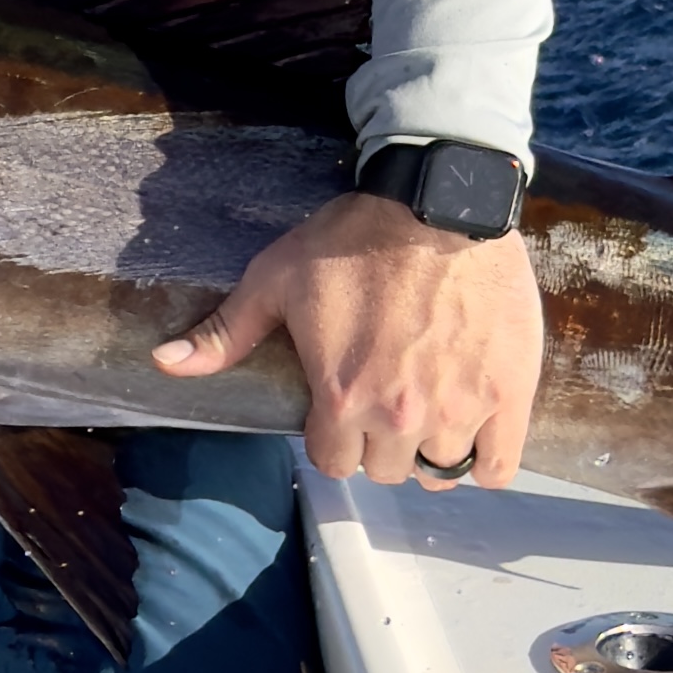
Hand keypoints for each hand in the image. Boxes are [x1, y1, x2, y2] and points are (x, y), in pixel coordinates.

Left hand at [152, 193, 546, 499]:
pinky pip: (498, 466)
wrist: (440, 201)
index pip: (332, 462)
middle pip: (384, 471)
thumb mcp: (276, 278)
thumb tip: (164, 362)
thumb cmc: (354, 236)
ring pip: (437, 472)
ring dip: (428, 448)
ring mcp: (460, 408)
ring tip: (427, 409)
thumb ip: (225, 331)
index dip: (333, 437)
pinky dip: (485, 461)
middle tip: (384, 400)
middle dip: (377, 442)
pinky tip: (473, 435)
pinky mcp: (509, 393)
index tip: (342, 406)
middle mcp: (400, 416)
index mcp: (342, 397)